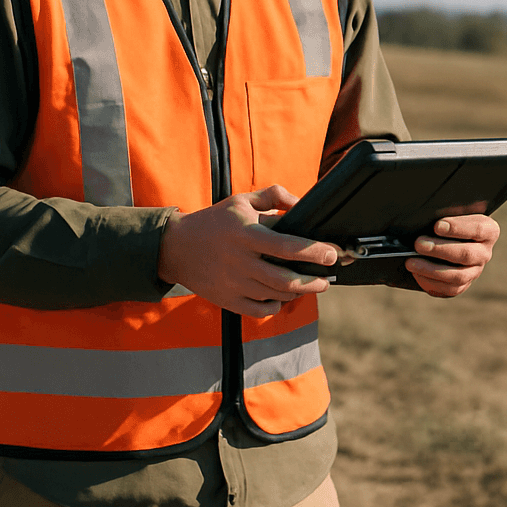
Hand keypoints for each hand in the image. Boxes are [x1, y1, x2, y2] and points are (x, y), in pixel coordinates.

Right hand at [158, 185, 339, 317]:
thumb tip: (300, 202)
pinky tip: (282, 296)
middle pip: (286, 280)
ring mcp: (234, 284)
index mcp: (246, 234)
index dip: (314, 252)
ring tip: (309, 285)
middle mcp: (240, 262)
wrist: (176, 248)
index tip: (330, 254)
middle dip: (313, 281)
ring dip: (299, 292)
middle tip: (326, 279)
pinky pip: (260, 310)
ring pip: (276, 296)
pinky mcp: (228, 301)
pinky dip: (276, 305)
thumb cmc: (214, 221)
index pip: (287, 246)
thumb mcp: (241, 200)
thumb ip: (274, 196)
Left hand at [406, 215, 498, 297]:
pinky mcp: (462, 285)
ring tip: (411, 262)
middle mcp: (484, 252)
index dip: (457, 228)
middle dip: (440, 249)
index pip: (478, 229)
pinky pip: (449, 289)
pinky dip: (431, 282)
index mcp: (488, 231)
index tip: (437, 226)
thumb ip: (444, 213)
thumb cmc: (447, 221)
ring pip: (458, 276)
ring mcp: (475, 271)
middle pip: (466, 254)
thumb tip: (426, 219)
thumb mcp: (450, 213)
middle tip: (418, 244)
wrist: (445, 238)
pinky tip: (416, 273)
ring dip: (432, 270)